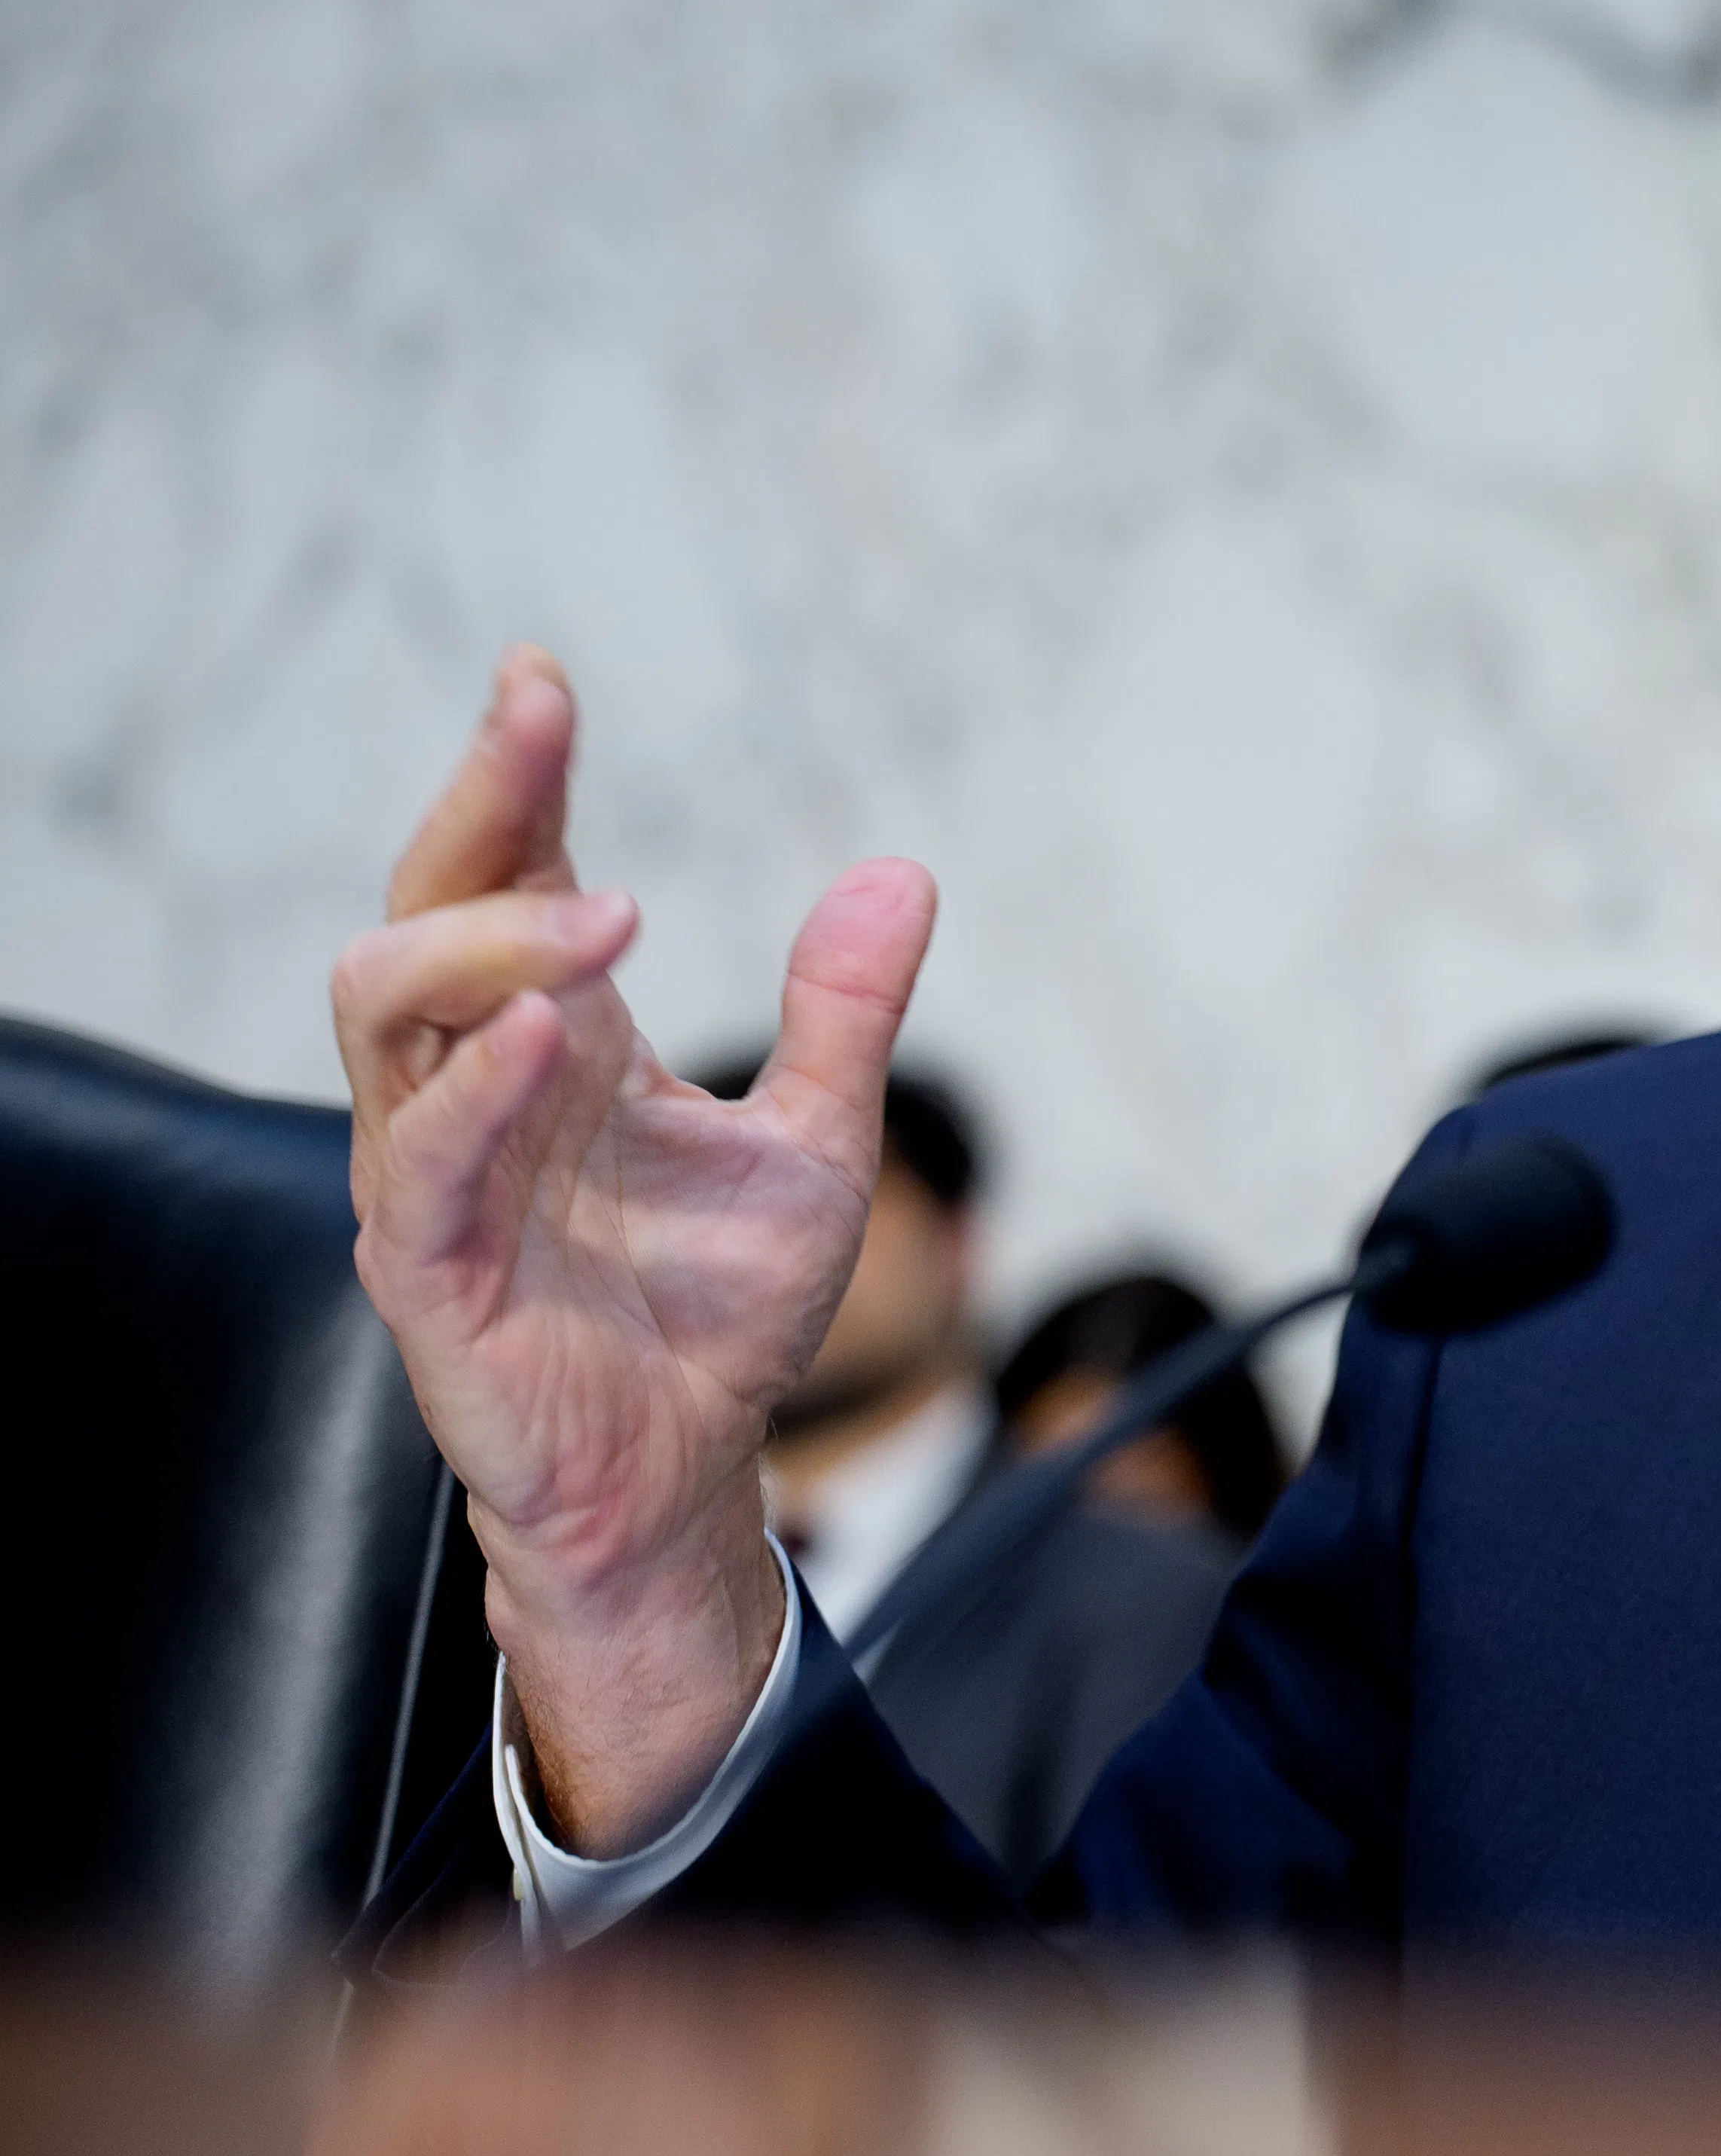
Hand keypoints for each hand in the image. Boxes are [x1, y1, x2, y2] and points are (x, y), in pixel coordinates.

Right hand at [335, 647, 936, 1853]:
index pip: (503, 876)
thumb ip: (846, 1014)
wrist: (694, 1476)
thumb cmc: (721, 1314)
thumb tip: (902, 871)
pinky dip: (476, 1093)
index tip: (541, 679)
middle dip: (470, 809)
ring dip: (486, 946)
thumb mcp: (820, 1146)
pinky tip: (551, 1039)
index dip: (510, 776)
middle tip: (540, 732)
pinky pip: (419, 1163)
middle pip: (417, 911)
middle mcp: (474, 1092)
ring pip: (383, 1012)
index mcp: (554, 1046)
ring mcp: (436, 1177)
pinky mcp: (430, 1274)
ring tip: (605, 913)